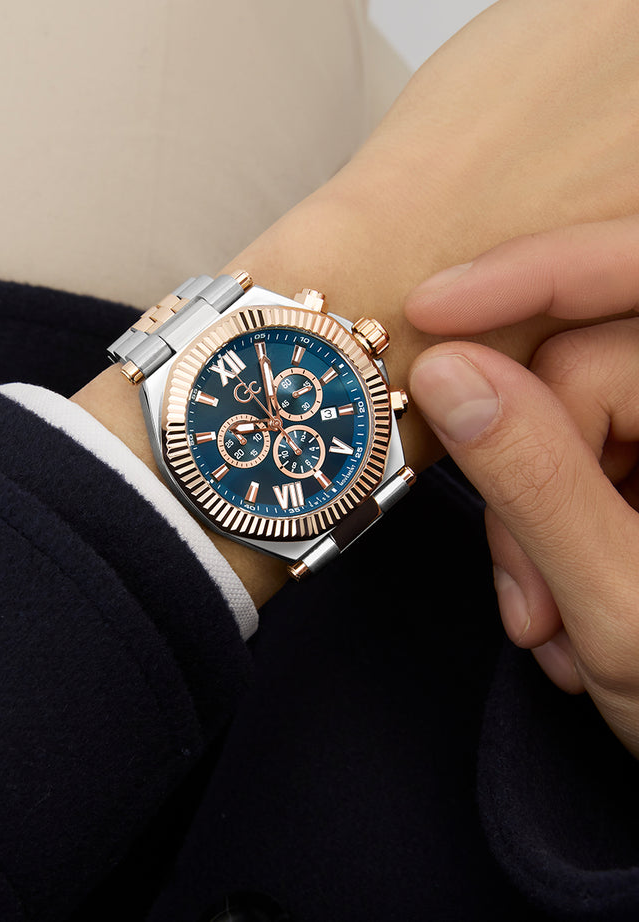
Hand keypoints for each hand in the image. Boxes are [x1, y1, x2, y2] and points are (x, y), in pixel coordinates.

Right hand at [405, 217, 638, 755]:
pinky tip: (562, 608)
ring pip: (568, 430)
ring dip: (532, 526)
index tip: (432, 309)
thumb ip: (532, 481)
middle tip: (521, 591)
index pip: (608, 337)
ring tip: (548, 624)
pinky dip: (548, 535)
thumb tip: (449, 375)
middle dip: (521, 486)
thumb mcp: (620, 610)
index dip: (523, 294)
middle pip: (581, 384)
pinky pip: (580, 465)